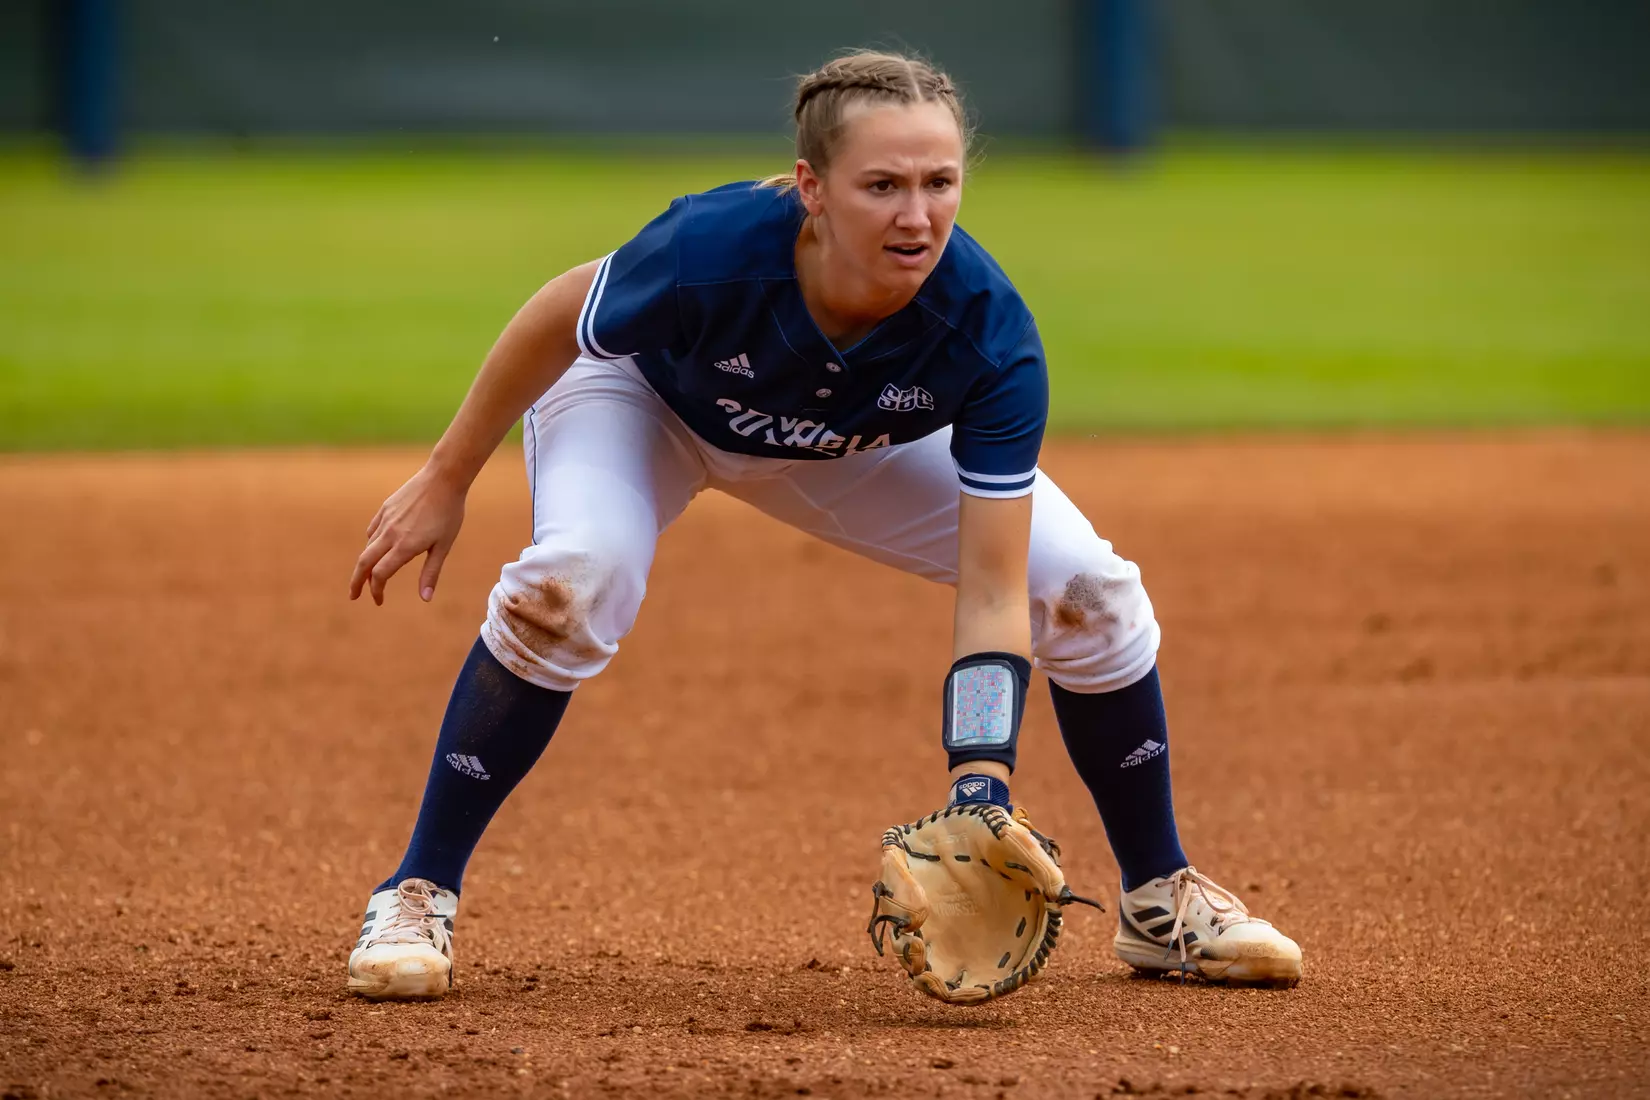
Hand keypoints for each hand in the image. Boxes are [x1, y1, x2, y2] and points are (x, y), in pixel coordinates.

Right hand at [349, 465, 467, 604]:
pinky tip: (376, 548)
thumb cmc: (448, 513)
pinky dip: (370, 543)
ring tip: (367, 575)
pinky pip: (372, 530)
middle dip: (356, 582)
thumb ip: (431, 572)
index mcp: (404, 546)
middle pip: (364, 563)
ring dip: (365, 564)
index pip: (380, 575)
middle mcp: (390, 534)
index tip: (378, 601)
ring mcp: (386, 520)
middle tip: (353, 595)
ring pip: (368, 546)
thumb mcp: (443, 546)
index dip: (376, 591)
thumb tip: (425, 598)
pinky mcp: (385, 508)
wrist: (443, 479)